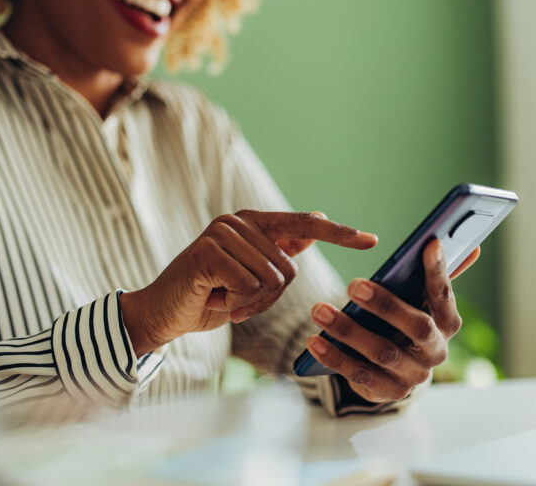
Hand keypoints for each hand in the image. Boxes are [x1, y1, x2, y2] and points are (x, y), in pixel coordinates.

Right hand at [120, 211, 376, 355]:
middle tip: (236, 300)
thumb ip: (279, 251)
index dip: (340, 234)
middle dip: (267, 298)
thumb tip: (314, 226)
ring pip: (270, 280)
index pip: (305, 225)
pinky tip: (213, 298)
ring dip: (250, 303)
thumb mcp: (251, 276)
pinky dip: (235, 304)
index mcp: (253, 223)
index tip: (371, 240)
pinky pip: (248, 286)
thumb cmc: (210, 296)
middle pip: (288, 269)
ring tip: (222, 297)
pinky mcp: (207, 252)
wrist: (164, 314)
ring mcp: (221, 233)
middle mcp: (238, 221)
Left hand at [306, 239, 479, 402]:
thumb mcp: (419, 300)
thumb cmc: (405, 322)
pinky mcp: (388, 392)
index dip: (439, 271)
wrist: (395, 372)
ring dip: (348, 330)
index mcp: (447, 323)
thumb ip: (439, 274)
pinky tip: (314, 341)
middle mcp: (436, 351)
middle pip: (416, 327)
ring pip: (382, 352)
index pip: (444, 295)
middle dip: (385, 305)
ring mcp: (413, 375)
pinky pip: (359, 376)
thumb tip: (472, 245)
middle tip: (353, 284)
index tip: (429, 244)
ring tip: (319, 309)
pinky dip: (335, 357)